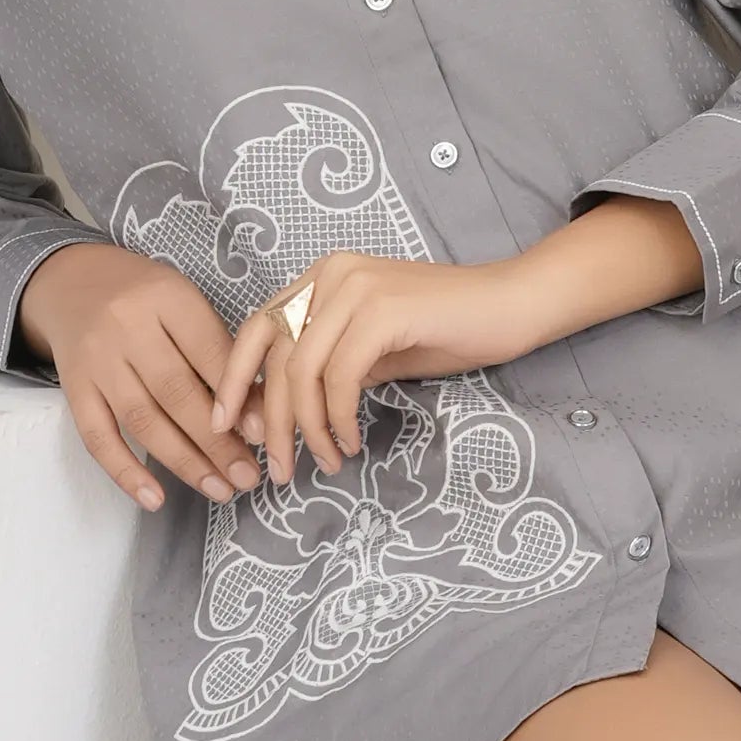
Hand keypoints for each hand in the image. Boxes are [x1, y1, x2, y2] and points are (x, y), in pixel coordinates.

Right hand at [19, 239, 266, 515]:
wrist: (72, 282)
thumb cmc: (146, 298)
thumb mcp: (186, 304)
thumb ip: (221, 352)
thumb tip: (260, 416)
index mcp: (168, 298)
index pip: (208, 352)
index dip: (237, 397)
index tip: (264, 436)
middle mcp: (128, 327)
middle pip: (177, 392)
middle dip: (217, 442)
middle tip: (248, 477)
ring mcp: (97, 360)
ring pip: (142, 419)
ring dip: (184, 462)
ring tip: (219, 490)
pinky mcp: (73, 388)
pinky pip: (97, 436)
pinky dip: (125, 471)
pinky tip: (155, 499)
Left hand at [215, 197, 700, 481]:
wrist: (514, 305)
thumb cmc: (449, 329)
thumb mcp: (373, 350)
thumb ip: (326, 369)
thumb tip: (276, 413)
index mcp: (322, 276)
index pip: (256, 328)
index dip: (231, 379)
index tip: (226, 426)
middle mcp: (331, 273)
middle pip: (275, 356)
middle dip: (272, 420)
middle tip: (279, 468)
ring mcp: (356, 286)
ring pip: (302, 370)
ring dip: (307, 427)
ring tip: (324, 463)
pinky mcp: (383, 310)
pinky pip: (340, 376)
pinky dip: (338, 417)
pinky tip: (351, 441)